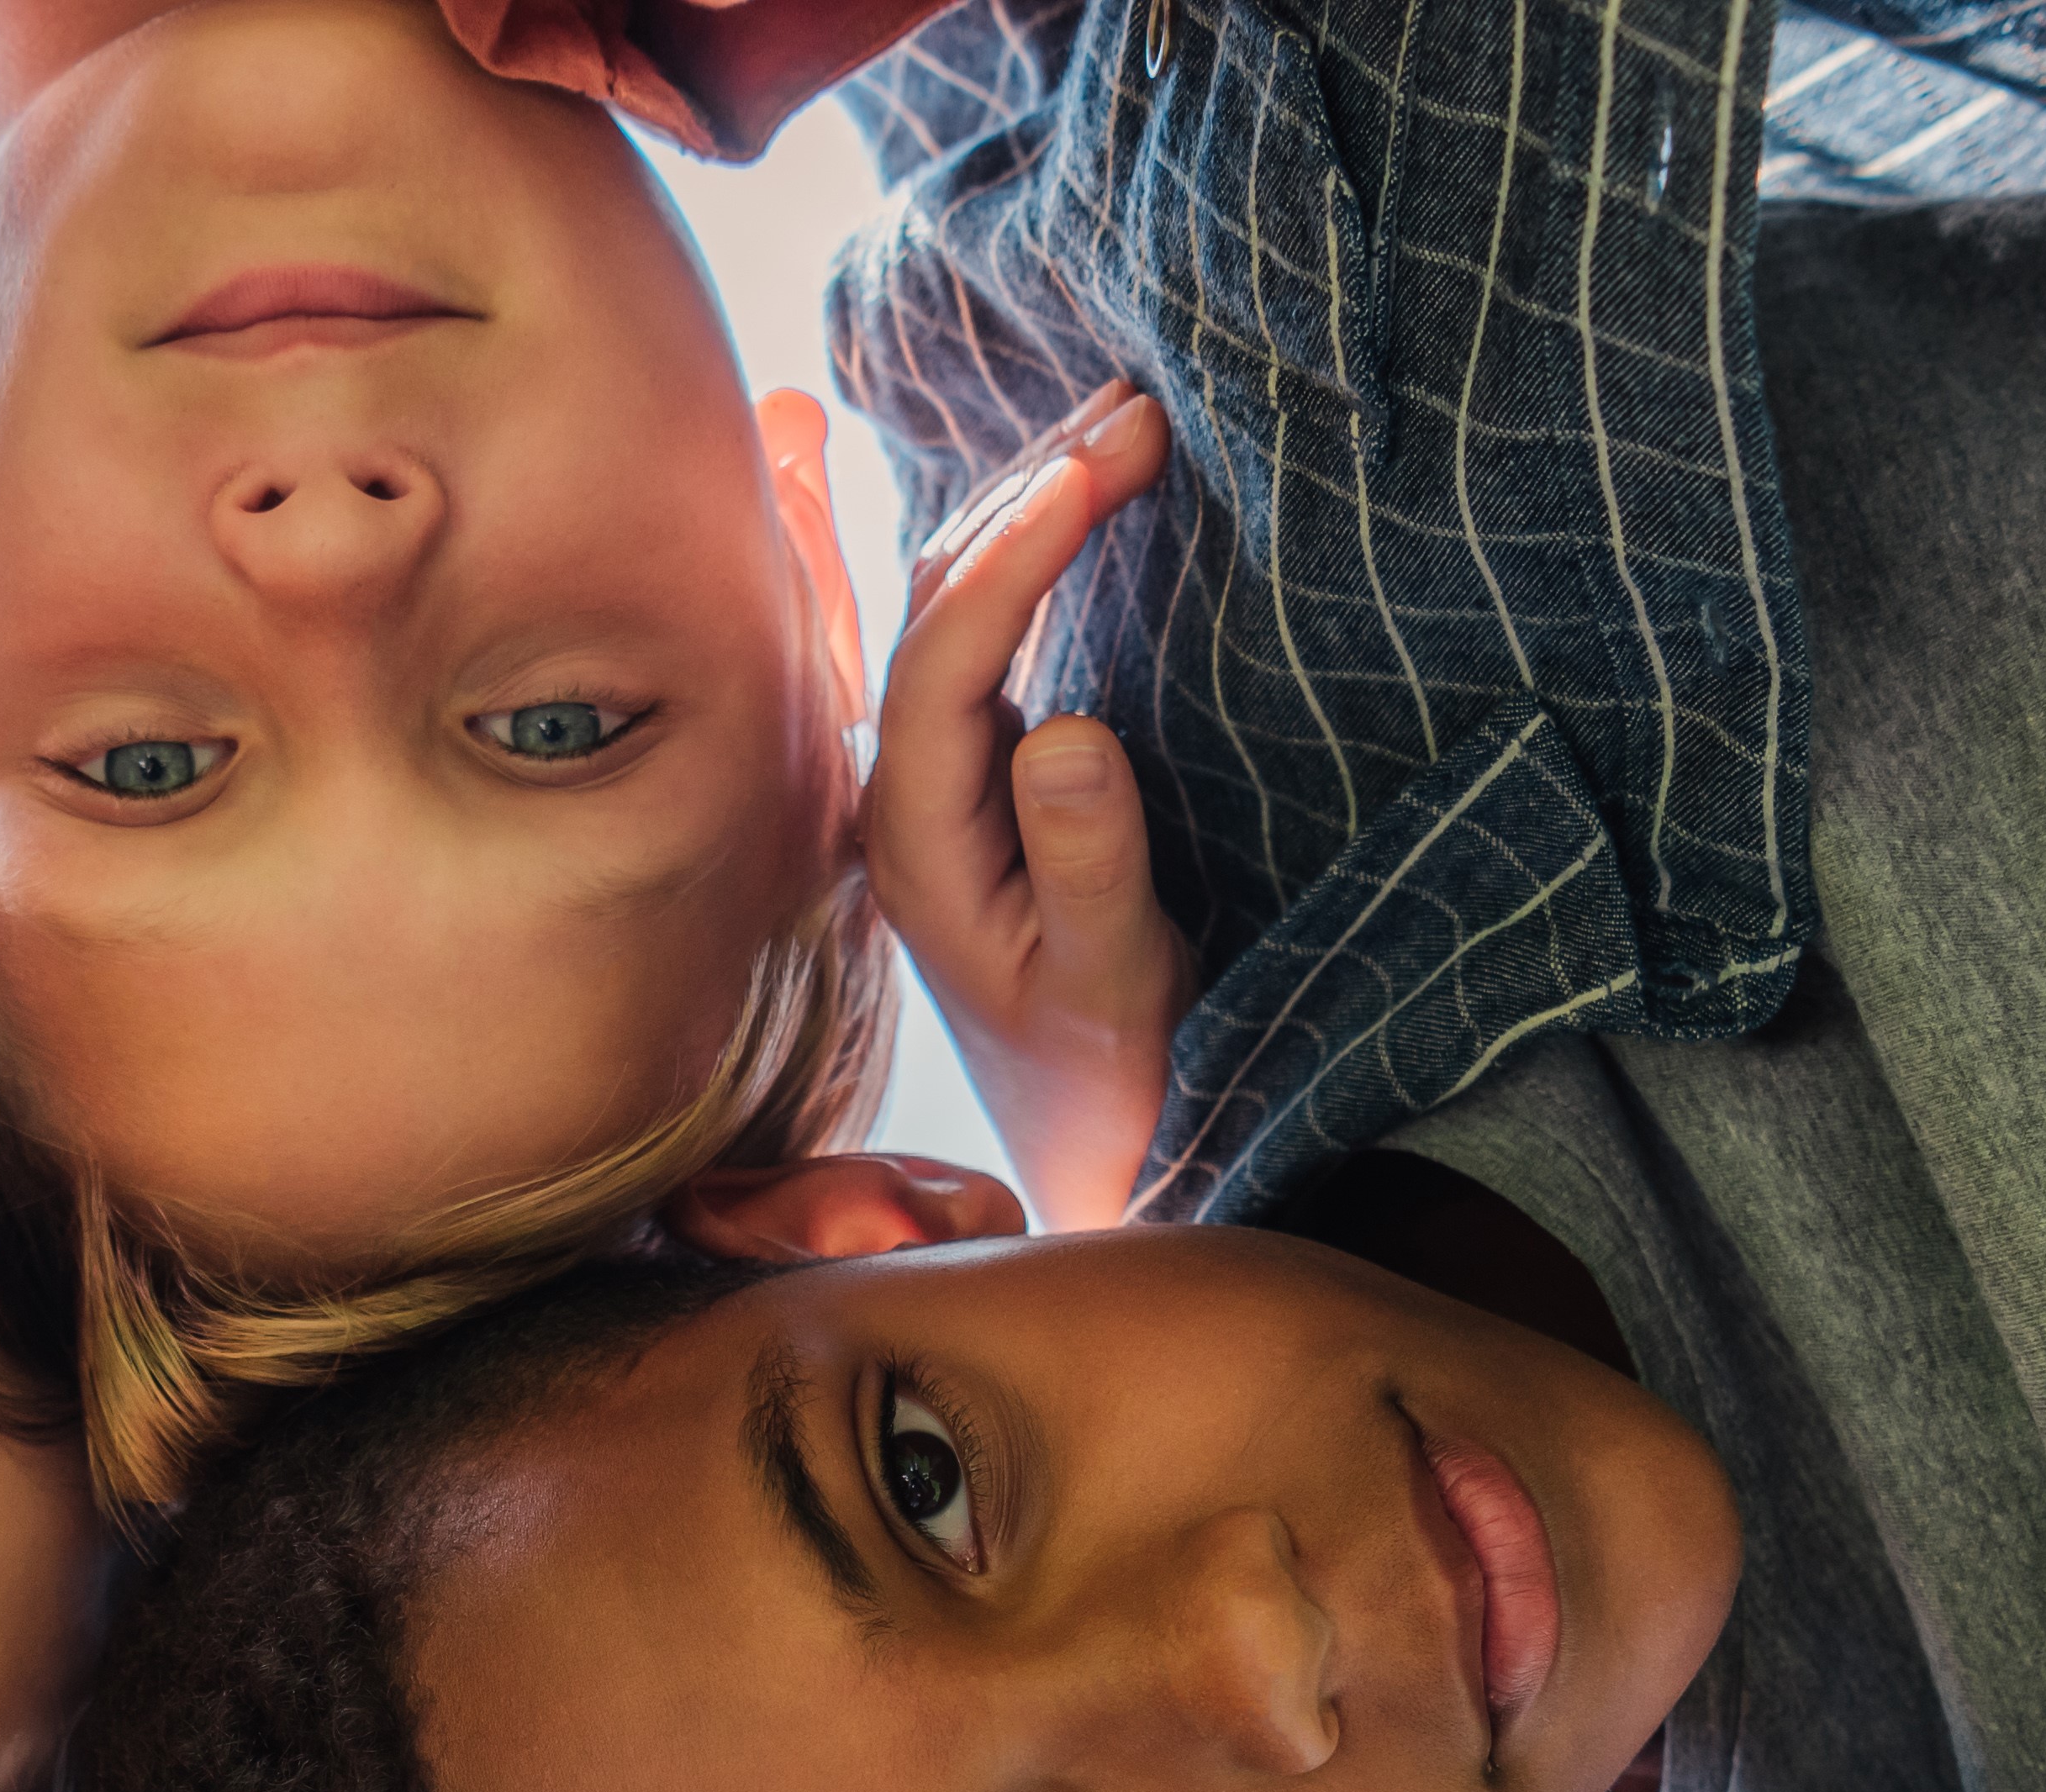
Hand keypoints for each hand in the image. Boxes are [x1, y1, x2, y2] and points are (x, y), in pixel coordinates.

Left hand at [862, 381, 1194, 1235]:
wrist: (1097, 1138)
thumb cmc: (1116, 1071)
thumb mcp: (1117, 984)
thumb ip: (1091, 864)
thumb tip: (1069, 728)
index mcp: (919, 846)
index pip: (943, 663)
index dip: (1015, 554)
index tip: (1100, 463)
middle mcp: (903, 799)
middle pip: (937, 608)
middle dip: (1030, 492)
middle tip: (1142, 399)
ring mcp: (934, 778)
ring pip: (952, 603)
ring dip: (1025, 496)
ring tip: (1126, 409)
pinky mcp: (974, 769)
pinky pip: (975, 627)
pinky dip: (1014, 538)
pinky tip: (1038, 466)